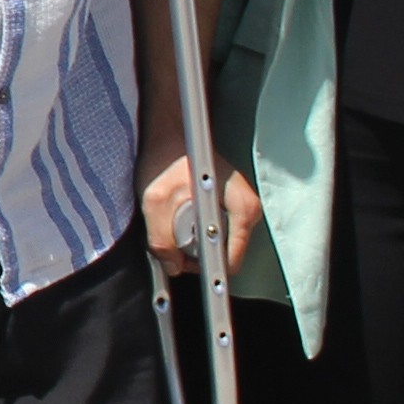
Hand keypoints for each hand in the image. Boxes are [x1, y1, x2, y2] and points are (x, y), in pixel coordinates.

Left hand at [136, 147, 259, 277]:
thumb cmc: (166, 159)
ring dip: (191, 244)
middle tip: (171, 237)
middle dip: (194, 255)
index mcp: (242, 208)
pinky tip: (177, 219)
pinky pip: (212, 233)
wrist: (169, 133)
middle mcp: (247, 211)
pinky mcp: (228, 208)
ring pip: (215, 246)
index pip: (230, 261)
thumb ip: (161, 240)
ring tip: (172, 223)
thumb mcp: (156, 200)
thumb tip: (172, 266)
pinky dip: (192, 233)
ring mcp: (240, 209)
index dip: (204, 269)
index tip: (183, 265)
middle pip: (223, 256)